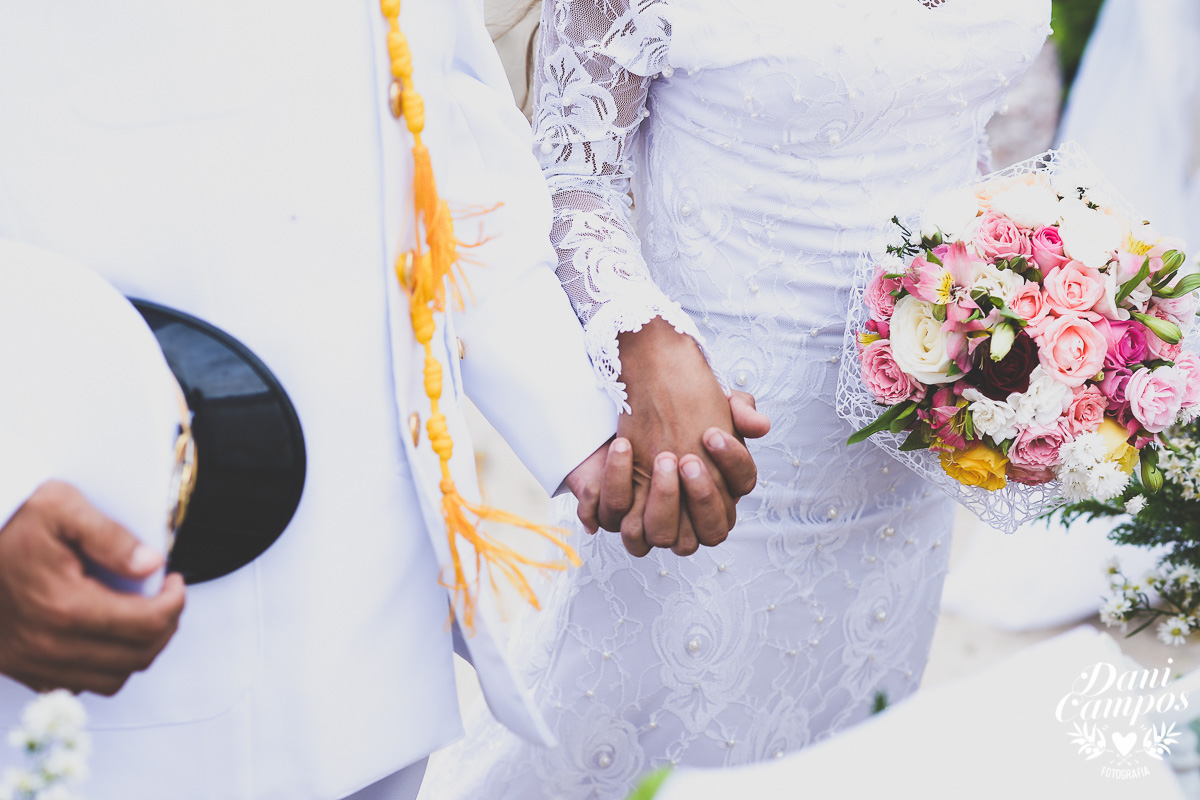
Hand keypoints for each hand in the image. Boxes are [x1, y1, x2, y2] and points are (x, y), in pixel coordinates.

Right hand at [0, 481, 185, 695]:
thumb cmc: (8, 523)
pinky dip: (103, 667)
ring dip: (137, 651)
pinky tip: (105, 635)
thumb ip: (110, 536)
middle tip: (166, 599)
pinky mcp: (20, 667)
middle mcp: (48, 643)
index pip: (147, 624)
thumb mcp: (60, 506)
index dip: (174, 602)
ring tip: (142, 617)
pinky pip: (77, 685)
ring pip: (112, 680)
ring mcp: (31, 661)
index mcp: (64, 605)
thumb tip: (150, 564)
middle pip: (137, 657)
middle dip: (165, 627)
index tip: (174, 581)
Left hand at [564, 317, 769, 555]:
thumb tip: (760, 426)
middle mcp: (698, 514)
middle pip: (714, 530)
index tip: (711, 433)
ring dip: (666, 502)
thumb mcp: (714, 401)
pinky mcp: (626, 519)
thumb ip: (741, 410)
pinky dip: (622, 487)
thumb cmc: (680, 409)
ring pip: (672, 539)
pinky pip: (628, 526)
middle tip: (687, 459)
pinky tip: (626, 447)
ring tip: (661, 458)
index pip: (742, 487)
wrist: (635, 404)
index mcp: (726, 486)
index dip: (731, 462)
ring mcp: (663, 523)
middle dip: (703, 496)